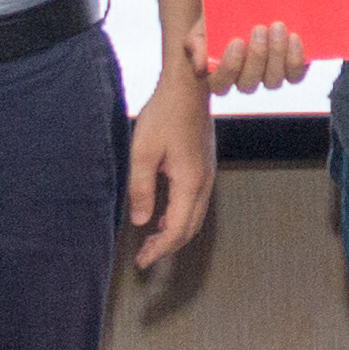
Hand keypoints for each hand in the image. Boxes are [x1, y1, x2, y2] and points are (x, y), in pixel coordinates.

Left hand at [125, 78, 216, 274]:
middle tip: (144, 257)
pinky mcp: (204, 166)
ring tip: (152, 241)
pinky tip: (163, 216)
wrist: (189, 88)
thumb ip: (141, 189)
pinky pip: (196, 202)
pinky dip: (180, 217)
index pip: (177, 229)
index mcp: (190, 182)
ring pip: (196, 216)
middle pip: (191, 228)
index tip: (141, 262)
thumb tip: (141, 221)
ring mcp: (207, 174)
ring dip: (175, 233)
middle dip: (168, 246)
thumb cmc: (164, 115)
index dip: (159, 249)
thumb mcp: (142, 152)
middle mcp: (204, 182)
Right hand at [201, 22, 306, 94]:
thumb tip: (201, 66)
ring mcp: (269, 77)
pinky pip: (295, 75)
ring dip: (277, 55)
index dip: (229, 67)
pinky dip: (295, 59)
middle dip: (256, 56)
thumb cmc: (220, 20)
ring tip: (277, 27)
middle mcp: (245, 81)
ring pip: (273, 81)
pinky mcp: (290, 70)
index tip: (236, 41)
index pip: (220, 85)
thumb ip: (196, 45)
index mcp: (221, 76)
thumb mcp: (202, 28)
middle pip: (249, 84)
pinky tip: (293, 37)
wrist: (247, 6)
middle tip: (259, 28)